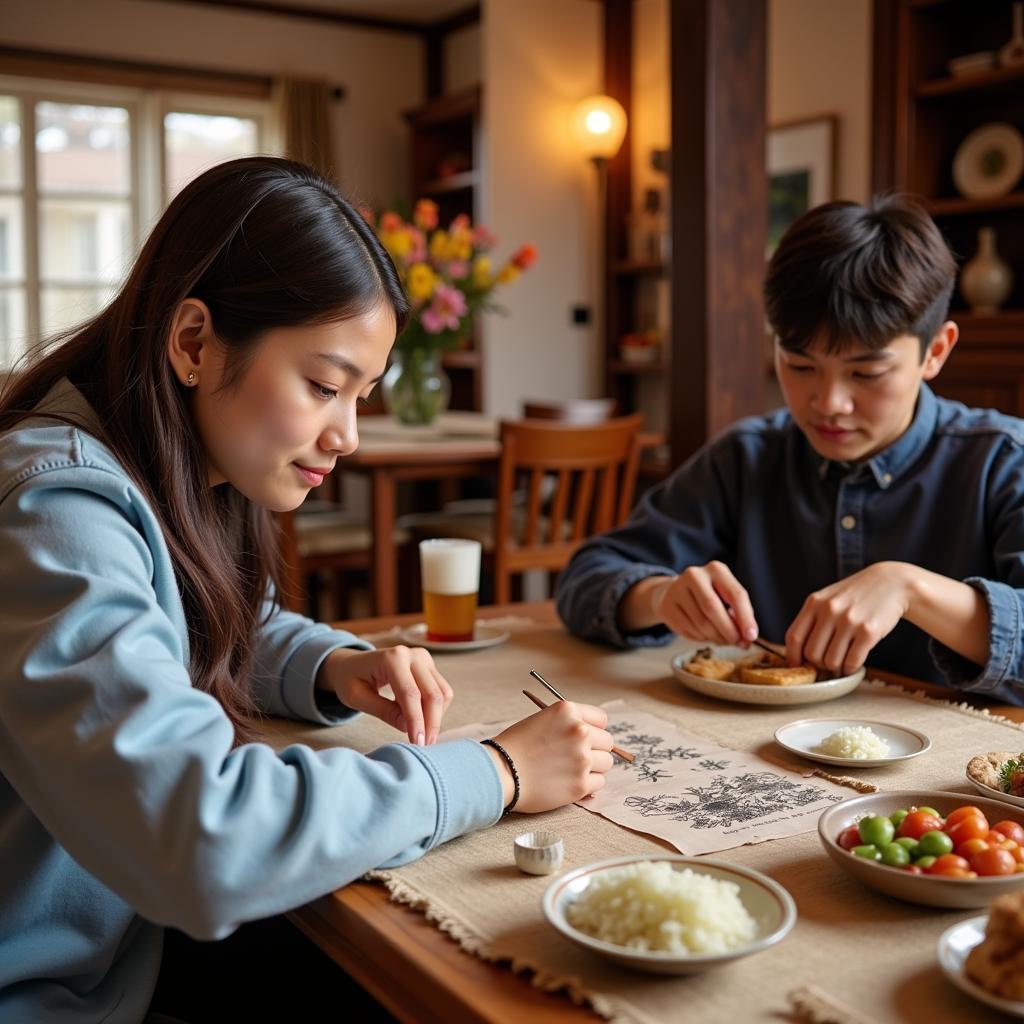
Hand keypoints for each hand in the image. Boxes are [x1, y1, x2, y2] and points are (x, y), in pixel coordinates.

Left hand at [318, 646, 453, 744]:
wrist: (351, 663)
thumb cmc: (350, 679)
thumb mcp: (357, 697)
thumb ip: (383, 711)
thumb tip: (407, 727)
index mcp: (392, 658)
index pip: (410, 694)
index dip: (416, 721)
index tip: (417, 743)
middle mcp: (412, 654)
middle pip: (432, 694)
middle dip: (431, 723)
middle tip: (424, 746)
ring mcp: (423, 658)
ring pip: (442, 692)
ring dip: (435, 717)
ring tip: (419, 733)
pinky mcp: (429, 665)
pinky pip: (441, 690)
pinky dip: (434, 708)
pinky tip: (418, 717)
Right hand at [487, 701, 613, 812]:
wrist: (500, 772)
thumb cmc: (515, 746)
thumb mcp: (542, 720)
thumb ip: (568, 724)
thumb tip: (593, 735)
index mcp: (569, 711)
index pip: (601, 719)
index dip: (594, 729)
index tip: (587, 738)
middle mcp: (579, 731)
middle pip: (607, 742)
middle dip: (595, 749)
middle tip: (576, 757)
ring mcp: (582, 758)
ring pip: (606, 763)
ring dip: (593, 767)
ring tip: (571, 770)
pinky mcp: (581, 784)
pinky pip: (599, 783)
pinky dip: (587, 785)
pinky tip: (568, 782)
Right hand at [648, 561, 757, 644]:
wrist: (674, 592)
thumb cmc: (708, 596)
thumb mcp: (726, 598)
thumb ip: (738, 615)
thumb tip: (747, 639)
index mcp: (716, 570)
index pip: (735, 594)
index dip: (745, 618)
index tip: (751, 636)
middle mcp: (695, 575)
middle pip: (713, 608)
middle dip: (728, 630)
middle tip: (736, 642)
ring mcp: (677, 589)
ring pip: (701, 623)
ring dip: (715, 637)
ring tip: (721, 639)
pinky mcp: (667, 606)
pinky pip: (688, 629)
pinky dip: (700, 638)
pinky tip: (703, 634)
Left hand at [785, 562, 914, 674]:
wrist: (891, 583)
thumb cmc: (856, 595)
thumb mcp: (828, 598)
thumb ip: (812, 619)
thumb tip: (798, 653)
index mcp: (814, 602)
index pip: (794, 637)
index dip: (793, 657)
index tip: (797, 667)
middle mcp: (829, 610)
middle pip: (811, 653)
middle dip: (818, 664)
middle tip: (826, 664)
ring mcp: (849, 620)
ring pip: (831, 661)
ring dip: (836, 668)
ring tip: (841, 662)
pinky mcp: (868, 631)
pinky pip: (852, 662)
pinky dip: (851, 668)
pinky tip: (853, 663)